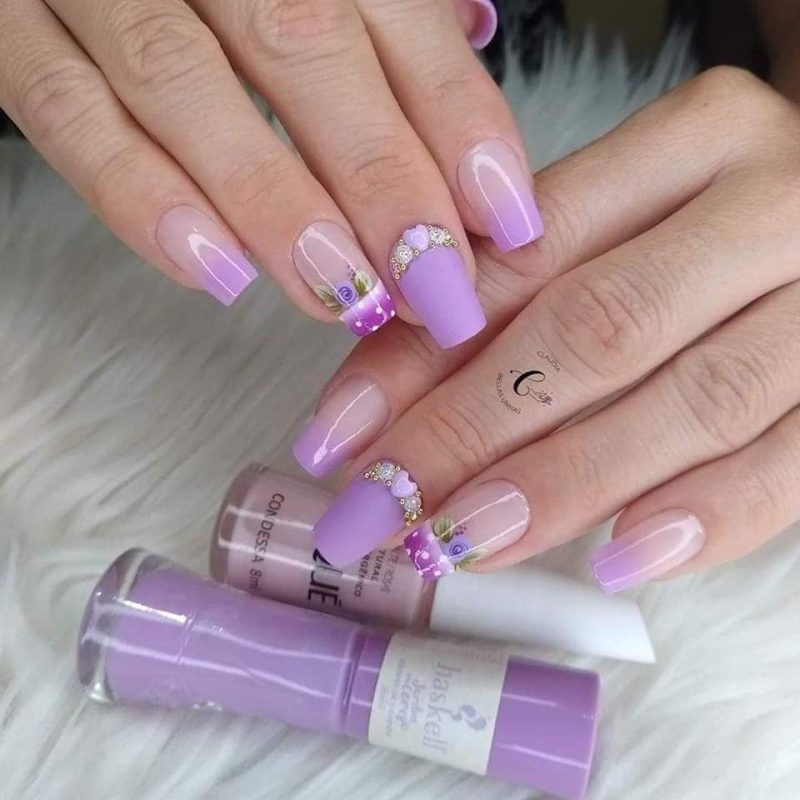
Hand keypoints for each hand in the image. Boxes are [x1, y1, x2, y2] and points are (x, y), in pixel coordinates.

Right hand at [0, 0, 541, 347]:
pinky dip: (139, 196)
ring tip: (340, 296)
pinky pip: (64, 111)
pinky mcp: (7, 23)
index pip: (399, 19)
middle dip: (380, 179)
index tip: (507, 224)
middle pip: (305, 47)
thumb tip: (474, 31)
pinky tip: (214, 274)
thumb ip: (386, 5)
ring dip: (273, 203)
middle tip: (434, 289)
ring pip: (185, 82)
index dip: (459, 124)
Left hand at [301, 67, 799, 591]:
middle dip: (469, 432)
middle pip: (597, 329)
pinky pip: (792, 462)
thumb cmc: (715, 230)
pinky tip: (619, 559)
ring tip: (461, 543)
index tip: (339, 437)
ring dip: (560, 486)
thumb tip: (387, 397)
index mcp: (693, 141)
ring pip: (690, 401)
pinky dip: (704, 517)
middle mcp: (767, 207)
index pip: (525, 256)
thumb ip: (516, 291)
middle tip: (380, 510)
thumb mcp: (620, 226)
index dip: (419, 354)